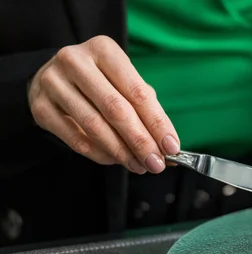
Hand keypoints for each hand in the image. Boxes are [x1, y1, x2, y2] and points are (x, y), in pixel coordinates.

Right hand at [28, 35, 179, 173]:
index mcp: (104, 50)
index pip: (137, 92)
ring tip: (139, 166)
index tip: (172, 147)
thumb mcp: (124, 83)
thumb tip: (170, 147)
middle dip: (141, 141)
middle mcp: (75, 61)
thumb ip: (147, 111)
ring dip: (122, 152)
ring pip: (95, 126)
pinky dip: (99, 154)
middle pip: (116, 109)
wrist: (54, 76)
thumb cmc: (101, 81)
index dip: (157, 123)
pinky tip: (115, 160)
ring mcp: (54, 82)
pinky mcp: (41, 107)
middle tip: (156, 163)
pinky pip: (75, 139)